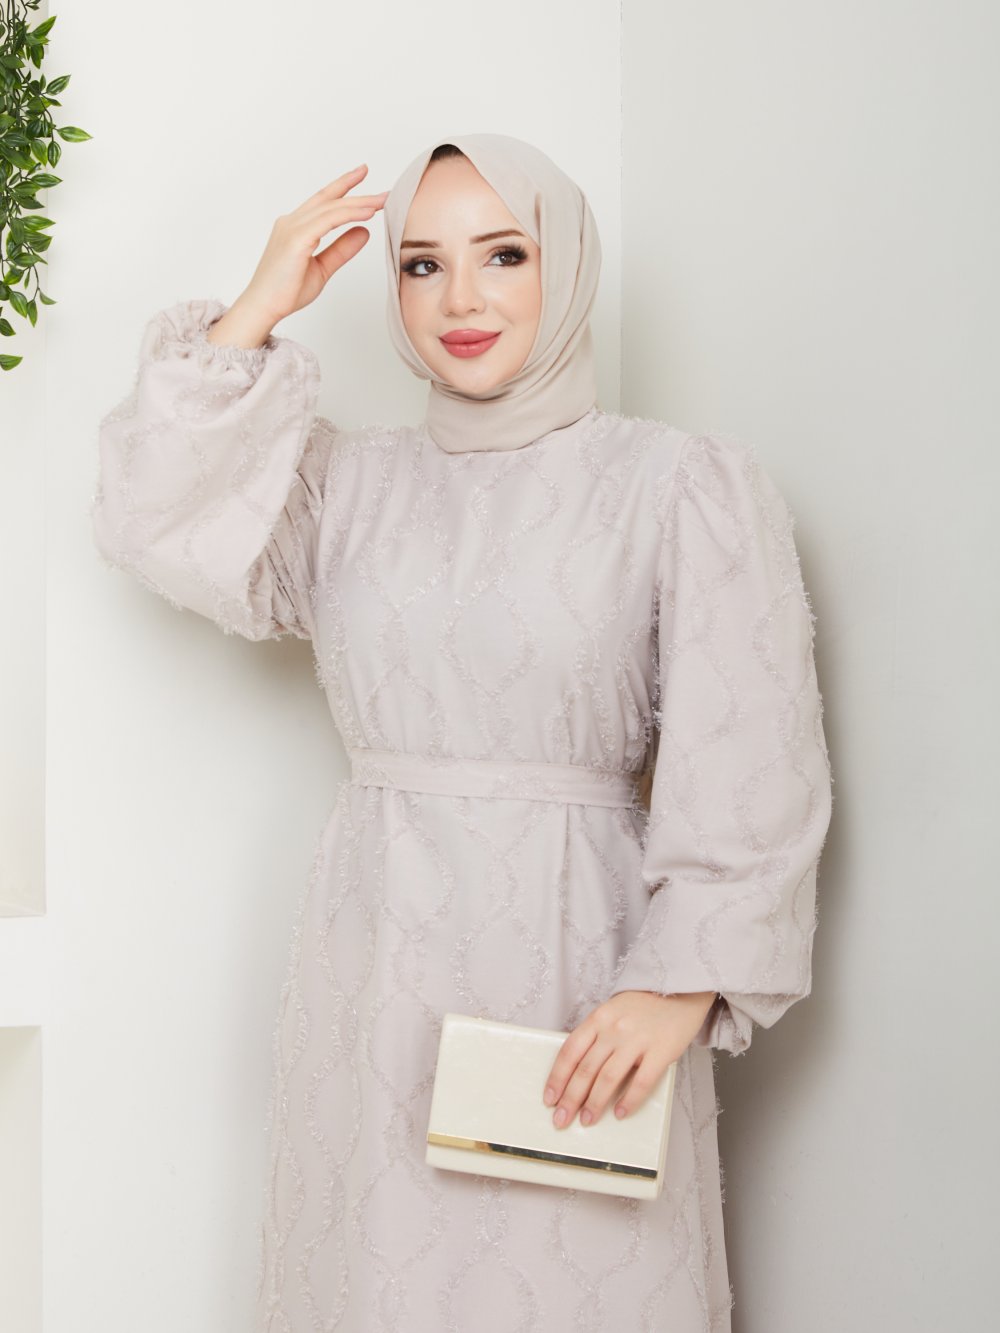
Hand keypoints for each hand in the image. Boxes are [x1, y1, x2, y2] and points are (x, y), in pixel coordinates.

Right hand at [236, 163, 389, 329]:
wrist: (263, 307)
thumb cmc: (286, 291)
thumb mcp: (323, 268)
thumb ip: (342, 249)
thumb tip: (364, 231)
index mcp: (295, 228)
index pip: (322, 201)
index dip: (343, 186)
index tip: (361, 173)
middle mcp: (291, 222)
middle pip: (329, 201)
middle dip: (358, 193)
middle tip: (384, 192)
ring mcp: (292, 228)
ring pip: (331, 208)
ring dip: (358, 203)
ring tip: (382, 201)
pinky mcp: (296, 239)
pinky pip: (328, 221)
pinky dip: (349, 214)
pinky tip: (367, 213)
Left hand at [542, 990, 717, 1128]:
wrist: (681, 989)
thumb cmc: (643, 1006)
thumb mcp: (612, 1011)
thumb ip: (596, 1036)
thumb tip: (577, 1072)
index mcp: (599, 1017)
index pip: (570, 1051)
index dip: (557, 1077)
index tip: (549, 1099)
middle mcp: (614, 1028)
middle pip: (586, 1068)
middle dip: (570, 1098)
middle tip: (561, 1119)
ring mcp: (637, 1039)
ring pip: (608, 1077)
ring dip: (594, 1103)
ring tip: (587, 1120)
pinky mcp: (661, 1051)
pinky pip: (642, 1082)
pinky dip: (629, 1100)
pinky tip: (620, 1113)